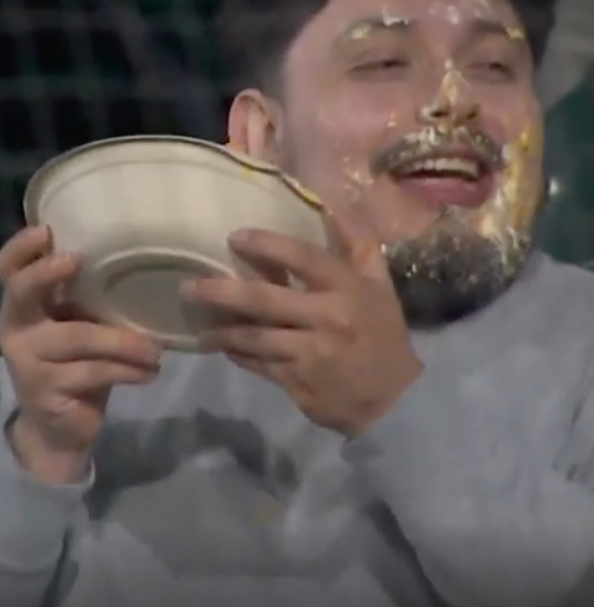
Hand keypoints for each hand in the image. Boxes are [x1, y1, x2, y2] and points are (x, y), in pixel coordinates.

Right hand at [0, 226, 160, 482]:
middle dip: (45, 274)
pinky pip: (95, 371)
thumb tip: (141, 262)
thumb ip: (91, 302)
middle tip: (75, 258)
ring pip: (80, 337)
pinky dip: (129, 370)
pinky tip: (150, 373)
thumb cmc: (79, 364)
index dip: (20, 250)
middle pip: (22, 294)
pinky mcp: (44, 389)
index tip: (45, 230)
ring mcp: (26, 360)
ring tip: (156, 352)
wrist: (63, 427)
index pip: (10, 272)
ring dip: (126, 342)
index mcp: (26, 308)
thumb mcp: (83, 328)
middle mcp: (16, 329)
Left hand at [180, 216, 419, 437]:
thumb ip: (359, 247)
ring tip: (200, 325)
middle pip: (263, 300)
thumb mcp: (380, 287)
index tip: (234, 238)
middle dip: (220, 292)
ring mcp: (310, 353)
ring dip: (221, 330)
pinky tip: (226, 347)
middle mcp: (328, 318)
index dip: (266, 245)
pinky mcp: (297, 382)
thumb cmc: (383, 335)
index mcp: (348, 290)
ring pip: (253, 337)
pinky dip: (238, 354)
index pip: (303, 258)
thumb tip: (334, 208)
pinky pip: (257, 364)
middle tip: (189, 287)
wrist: (392, 397)